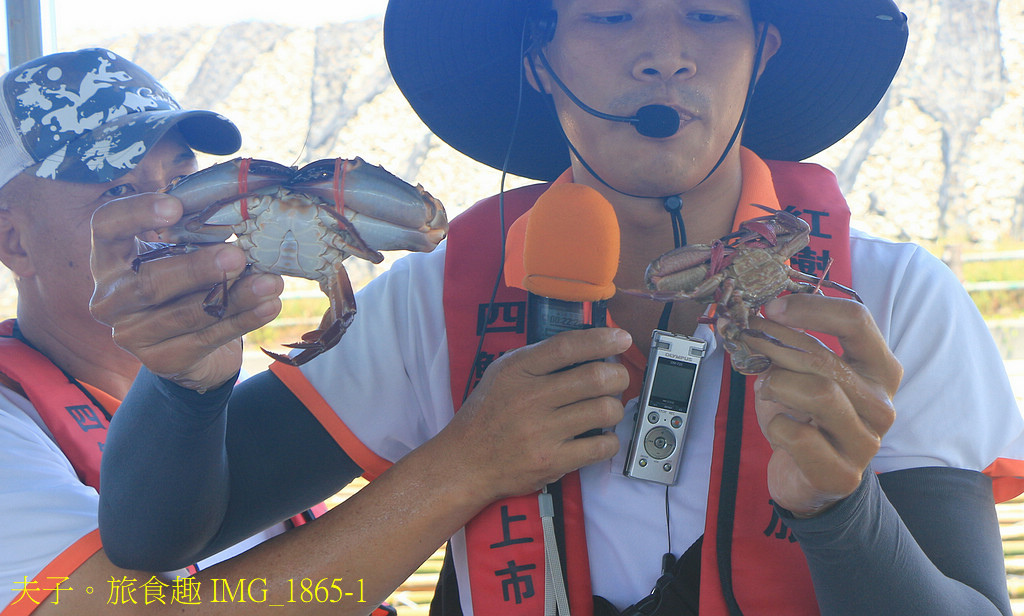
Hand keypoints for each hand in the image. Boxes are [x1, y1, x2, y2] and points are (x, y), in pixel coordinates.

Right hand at [90, 193, 284, 390]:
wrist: (189, 344)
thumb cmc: (185, 283)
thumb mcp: (182, 252)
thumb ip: (197, 232)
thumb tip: (242, 207)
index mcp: (110, 258)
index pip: (106, 227)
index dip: (136, 214)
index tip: (175, 205)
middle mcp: (110, 297)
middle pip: (149, 281)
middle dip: (197, 268)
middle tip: (237, 256)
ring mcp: (131, 333)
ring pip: (184, 314)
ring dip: (232, 296)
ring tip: (269, 282)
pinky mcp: (160, 359)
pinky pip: (206, 338)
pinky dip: (242, 320)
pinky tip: (269, 306)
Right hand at [436, 327, 631, 501]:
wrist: (466, 462)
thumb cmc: (486, 415)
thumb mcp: (502, 374)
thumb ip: (538, 358)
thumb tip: (586, 346)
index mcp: (517, 371)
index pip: (567, 346)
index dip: (601, 339)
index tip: (620, 339)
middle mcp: (530, 399)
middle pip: (595, 377)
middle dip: (618, 375)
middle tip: (617, 378)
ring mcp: (542, 432)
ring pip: (604, 411)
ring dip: (614, 408)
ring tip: (606, 409)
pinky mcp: (552, 462)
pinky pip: (601, 447)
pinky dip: (609, 440)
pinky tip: (599, 437)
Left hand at [743, 294, 901, 516]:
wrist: (810, 479)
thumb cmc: (806, 418)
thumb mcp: (802, 375)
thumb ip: (791, 346)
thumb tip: (755, 318)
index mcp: (879, 369)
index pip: (856, 320)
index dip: (809, 308)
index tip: (771, 308)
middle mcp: (880, 403)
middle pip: (825, 358)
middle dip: (775, 343)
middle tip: (745, 337)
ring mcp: (865, 440)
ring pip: (819, 393)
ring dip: (778, 383)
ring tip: (764, 387)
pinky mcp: (842, 473)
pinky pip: (798, 435)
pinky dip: (776, 426)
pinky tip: (778, 428)